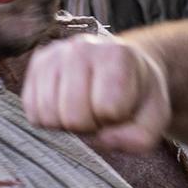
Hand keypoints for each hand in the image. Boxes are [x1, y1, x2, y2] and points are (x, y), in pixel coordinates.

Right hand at [21, 34, 169, 153]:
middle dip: (89, 126)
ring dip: (67, 124)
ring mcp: (55, 54)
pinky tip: (66, 107)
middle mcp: (81, 47)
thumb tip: (102, 139)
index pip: (107, 109)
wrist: (123, 68)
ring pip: (47, 115)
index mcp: (117, 55)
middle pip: (73, 117)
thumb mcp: (155, 118)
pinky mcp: (36, 64)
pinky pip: (32, 111)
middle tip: (100, 114)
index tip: (121, 110)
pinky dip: (49, 119)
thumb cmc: (138, 96)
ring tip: (84, 110)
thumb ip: (140, 137)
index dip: (115, 121)